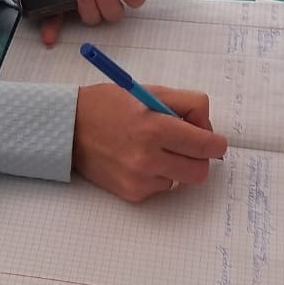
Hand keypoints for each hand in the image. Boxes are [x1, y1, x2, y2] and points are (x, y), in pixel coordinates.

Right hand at [72, 83, 226, 202]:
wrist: (67, 128)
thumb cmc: (108, 104)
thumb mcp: (148, 91)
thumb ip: (185, 104)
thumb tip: (207, 128)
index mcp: (155, 128)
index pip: (206, 145)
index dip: (216, 142)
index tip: (214, 140)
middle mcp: (148, 158)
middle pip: (200, 170)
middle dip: (200, 157)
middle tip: (187, 143)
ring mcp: (139, 180)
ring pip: (181, 179)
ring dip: (176, 165)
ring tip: (154, 148)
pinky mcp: (131, 193)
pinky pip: (161, 187)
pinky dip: (158, 174)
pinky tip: (138, 159)